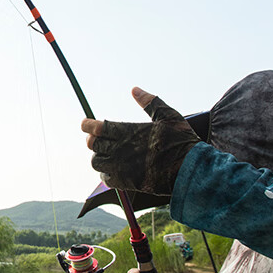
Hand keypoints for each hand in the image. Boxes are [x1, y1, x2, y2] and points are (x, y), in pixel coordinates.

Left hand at [81, 87, 200, 195]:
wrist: (188, 170)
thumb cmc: (181, 141)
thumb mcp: (168, 116)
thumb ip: (150, 102)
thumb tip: (135, 90)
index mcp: (128, 132)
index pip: (97, 128)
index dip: (87, 125)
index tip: (85, 124)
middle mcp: (120, 150)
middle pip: (93, 144)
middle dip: (91, 140)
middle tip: (94, 138)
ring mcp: (121, 167)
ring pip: (96, 162)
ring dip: (98, 157)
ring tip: (105, 153)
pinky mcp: (125, 182)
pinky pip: (105, 178)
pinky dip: (105, 173)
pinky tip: (113, 169)